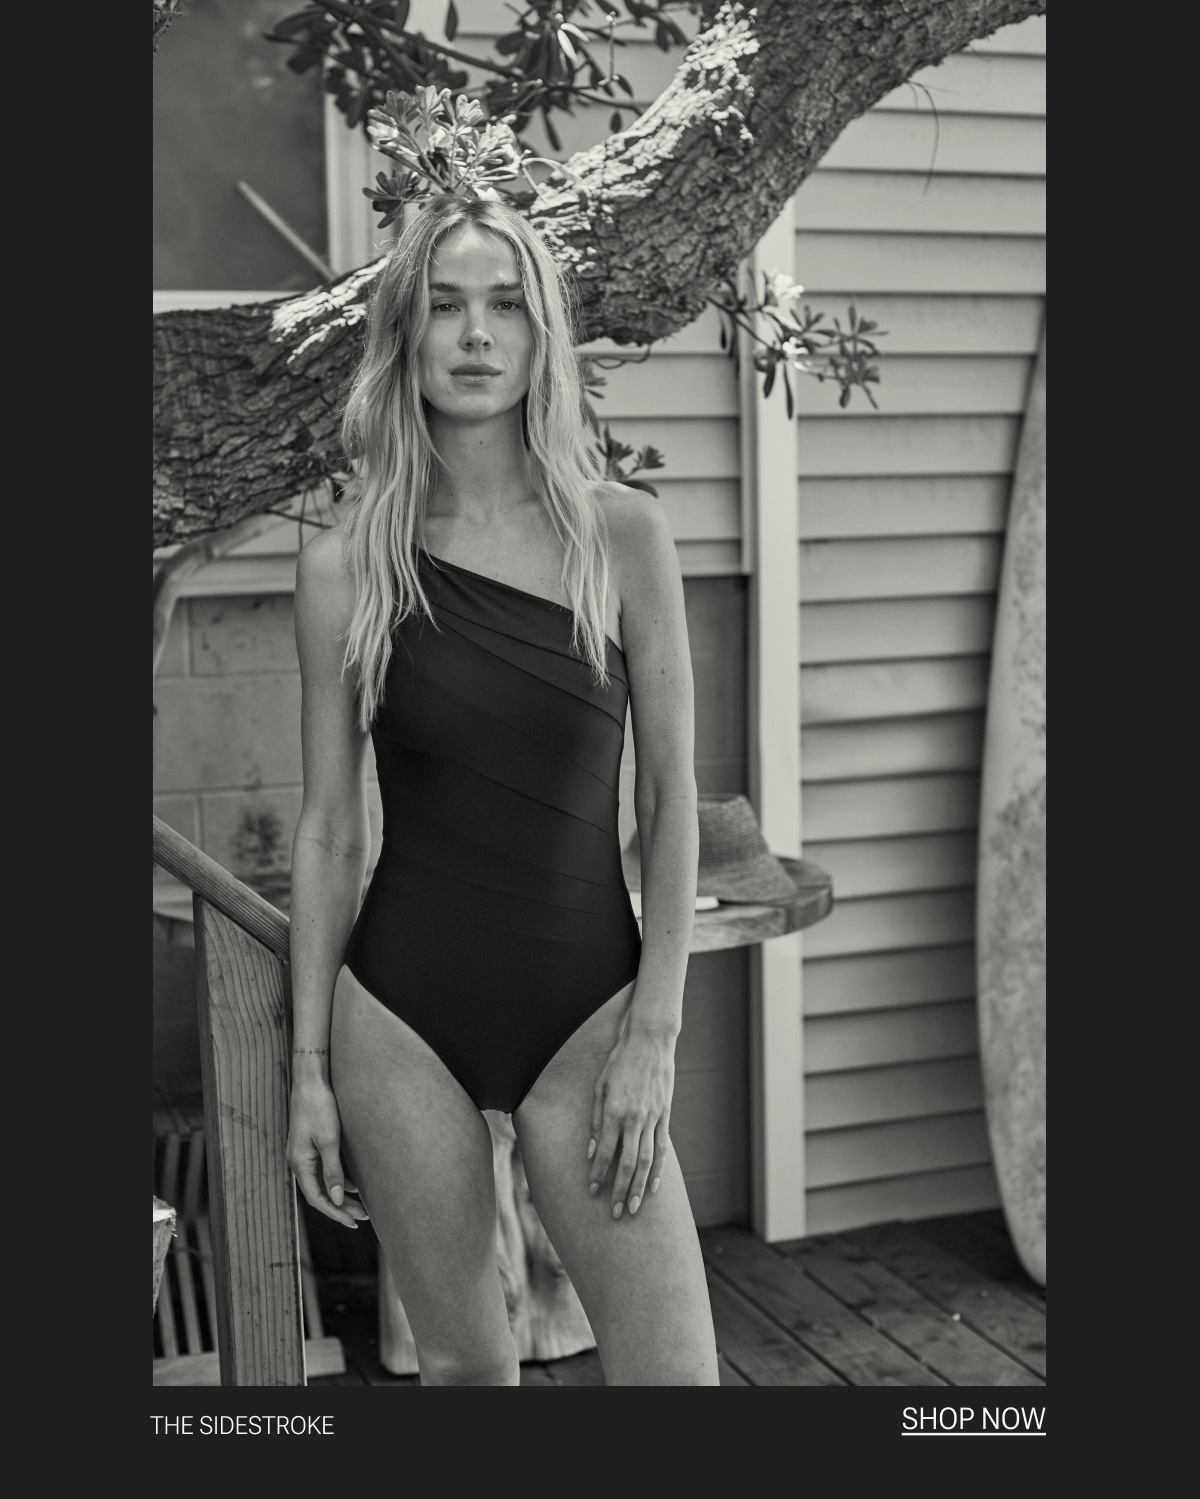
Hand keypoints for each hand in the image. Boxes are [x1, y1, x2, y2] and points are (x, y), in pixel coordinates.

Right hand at [287, 1079, 369, 1228]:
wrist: (310, 1081)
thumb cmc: (319, 1108)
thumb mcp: (329, 1141)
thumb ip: (333, 1171)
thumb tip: (337, 1199)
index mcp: (299, 1163)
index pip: (316, 1198)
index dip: (334, 1212)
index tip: (352, 1222)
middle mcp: (298, 1161)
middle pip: (319, 1192)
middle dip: (340, 1207)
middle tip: (362, 1218)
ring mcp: (303, 1153)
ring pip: (322, 1182)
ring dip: (340, 1194)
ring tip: (360, 1206)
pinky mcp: (310, 1144)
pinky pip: (323, 1169)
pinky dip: (337, 1179)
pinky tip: (353, 1185)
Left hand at [587, 1018, 674, 1219]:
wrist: (650, 1041)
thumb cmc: (619, 1061)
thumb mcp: (599, 1086)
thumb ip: (595, 1119)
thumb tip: (590, 1150)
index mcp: (614, 1110)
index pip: (604, 1150)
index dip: (598, 1173)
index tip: (592, 1191)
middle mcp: (634, 1118)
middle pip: (627, 1162)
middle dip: (620, 1190)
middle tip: (615, 1213)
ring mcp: (652, 1117)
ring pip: (647, 1160)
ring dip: (639, 1187)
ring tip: (633, 1208)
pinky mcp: (665, 1115)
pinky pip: (661, 1147)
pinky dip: (658, 1169)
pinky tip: (653, 1187)